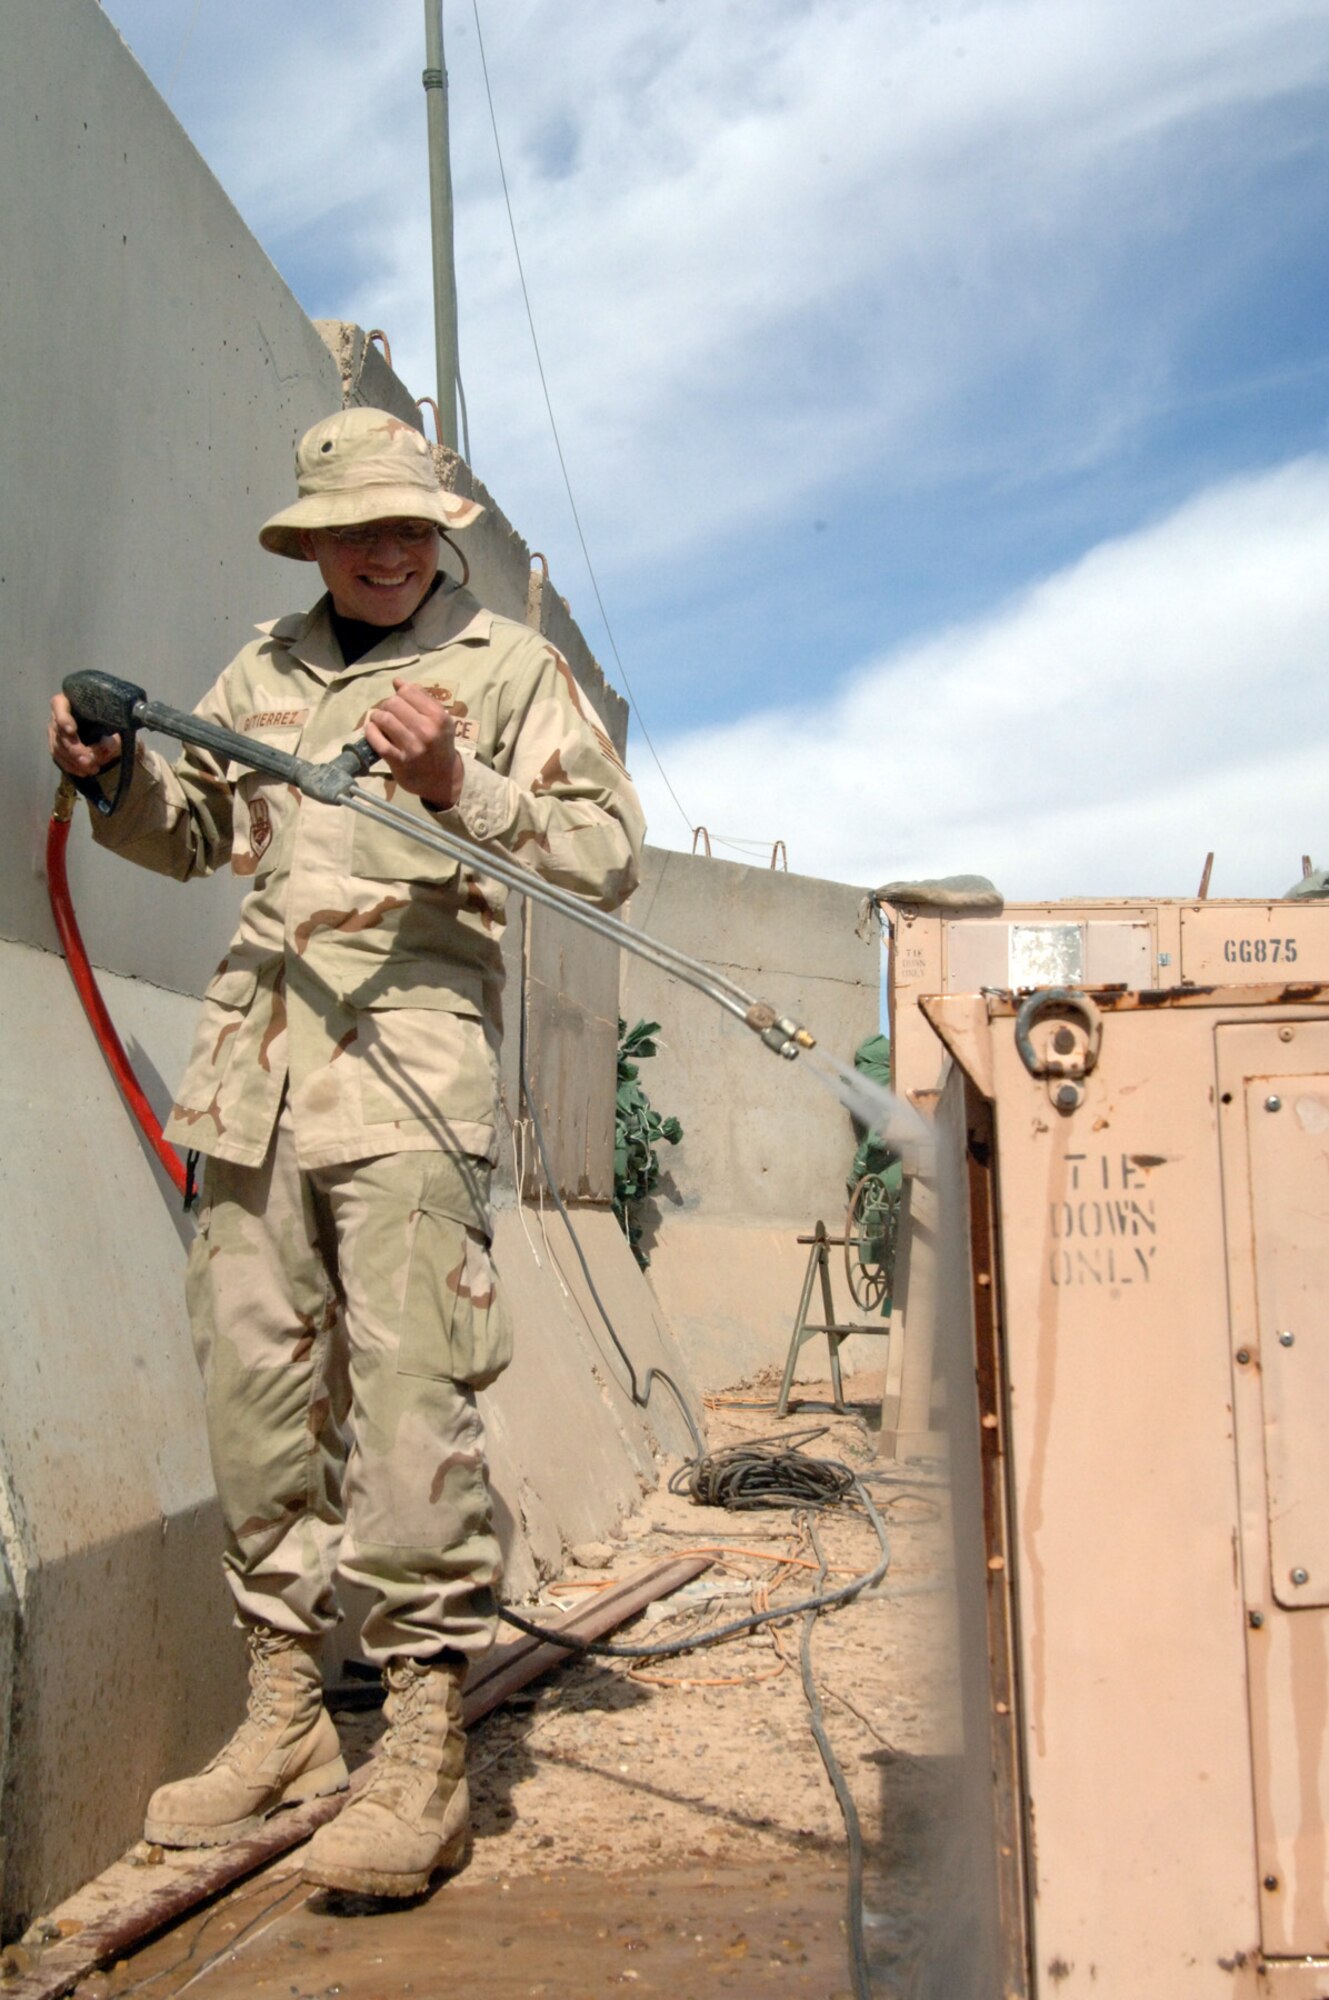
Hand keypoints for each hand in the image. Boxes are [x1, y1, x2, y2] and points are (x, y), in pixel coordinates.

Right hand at [49, 692, 121, 777]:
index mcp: (70, 701)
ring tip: (91, 769)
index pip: (59, 705)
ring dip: (74, 761)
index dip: (63, 718)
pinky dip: (71, 766)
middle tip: (88, 761)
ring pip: (58, 747)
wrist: (106, 734)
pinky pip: (58, 758)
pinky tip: (83, 772)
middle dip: (74, 749)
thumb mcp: (113, 730)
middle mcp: (57, 715)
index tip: (72, 730)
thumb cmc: (108, 724)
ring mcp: (54, 731)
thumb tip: (105, 747)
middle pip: (60, 732)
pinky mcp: (55, 746)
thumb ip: (110, 737)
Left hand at [365, 679, 463, 808]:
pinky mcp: (399, 761)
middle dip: (387, 705)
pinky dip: (371, 733)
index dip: (399, 693)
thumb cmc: (439, 745)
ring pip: (384, 719)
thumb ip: (421, 699)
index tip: (399, 703)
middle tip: (388, 713)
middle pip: (394, 703)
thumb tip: (397, 681)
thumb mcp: (439, 720)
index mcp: (438, 717)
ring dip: (377, 717)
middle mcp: (427, 730)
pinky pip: (378, 741)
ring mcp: (413, 747)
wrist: (444, 779)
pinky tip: (372, 731)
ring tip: (380, 722)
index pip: (409, 691)